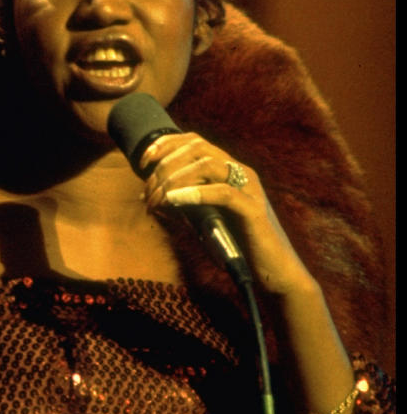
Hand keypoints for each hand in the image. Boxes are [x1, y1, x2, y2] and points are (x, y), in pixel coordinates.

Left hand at [140, 131, 312, 296]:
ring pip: (208, 165)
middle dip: (164, 165)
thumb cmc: (237, 245)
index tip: (143, 163)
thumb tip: (154, 197)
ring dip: (174, 181)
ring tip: (157, 202)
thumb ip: (185, 204)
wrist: (272, 271)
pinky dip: (196, 193)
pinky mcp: (253, 211)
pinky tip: (174, 201)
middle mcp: (241, 173)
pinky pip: (224, 193)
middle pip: (197, 148)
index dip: (165, 145)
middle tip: (148, 193)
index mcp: (229, 171)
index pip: (195, 142)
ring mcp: (249, 189)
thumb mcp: (205, 218)